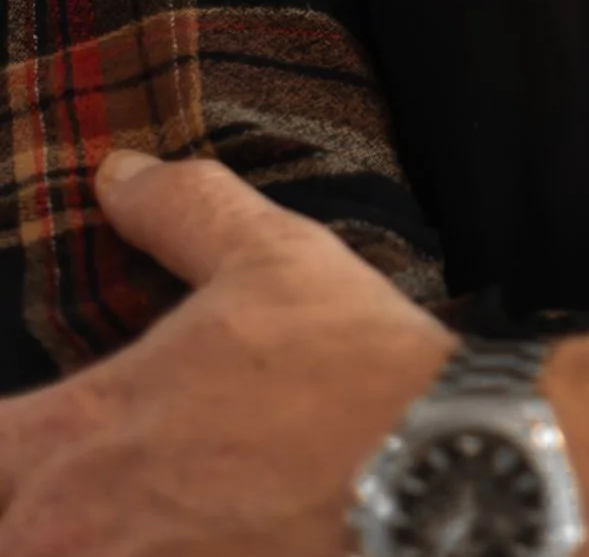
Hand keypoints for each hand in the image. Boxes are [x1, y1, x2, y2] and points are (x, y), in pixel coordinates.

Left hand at [0, 154, 588, 556]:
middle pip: (9, 534)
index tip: (31, 434)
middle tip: (74, 485)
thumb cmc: (346, 366)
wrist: (441, 472)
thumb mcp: (268, 256)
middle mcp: (75, 539)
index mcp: (77, 439)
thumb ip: (180, 210)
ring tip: (142, 515)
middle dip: (33, 509)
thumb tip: (119, 173)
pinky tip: (200, 538)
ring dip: (81, 538)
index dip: (3, 439)